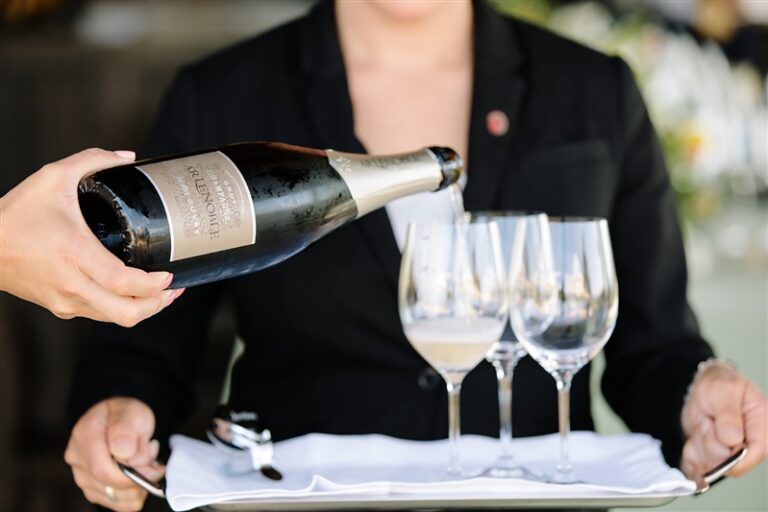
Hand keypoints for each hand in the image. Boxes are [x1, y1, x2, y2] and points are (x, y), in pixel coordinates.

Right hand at [0, 148, 183, 325]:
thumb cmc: (14, 215)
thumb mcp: (52, 177)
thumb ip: (92, 160)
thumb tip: (127, 156)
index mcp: (74, 254)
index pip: (123, 283)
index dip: (153, 285)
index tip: (170, 275)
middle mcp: (71, 284)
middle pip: (126, 313)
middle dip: (158, 304)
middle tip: (174, 288)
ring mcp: (66, 300)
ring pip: (116, 319)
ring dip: (144, 309)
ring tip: (161, 293)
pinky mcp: (61, 307)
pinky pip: (101, 315)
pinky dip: (123, 308)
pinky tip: (133, 294)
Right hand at [65, 397, 163, 511]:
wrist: (122, 421)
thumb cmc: (127, 416)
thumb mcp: (132, 412)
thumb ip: (126, 430)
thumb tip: (123, 453)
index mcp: (84, 434)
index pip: (101, 469)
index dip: (130, 474)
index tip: (153, 467)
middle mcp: (77, 458)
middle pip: (108, 485)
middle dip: (138, 478)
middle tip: (153, 461)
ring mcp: (82, 476)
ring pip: (116, 497)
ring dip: (138, 485)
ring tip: (142, 463)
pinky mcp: (93, 490)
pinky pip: (119, 504)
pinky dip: (134, 494)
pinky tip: (137, 475)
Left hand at [681, 361, 767, 486]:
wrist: (702, 387)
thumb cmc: (719, 384)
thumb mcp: (724, 390)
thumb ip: (729, 415)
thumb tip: (733, 439)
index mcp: (762, 424)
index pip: (758, 452)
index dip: (738, 456)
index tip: (721, 443)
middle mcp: (749, 443)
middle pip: (731, 462)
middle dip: (712, 442)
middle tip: (708, 420)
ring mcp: (731, 453)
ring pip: (712, 464)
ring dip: (700, 443)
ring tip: (705, 423)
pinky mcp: (713, 458)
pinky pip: (697, 465)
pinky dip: (692, 451)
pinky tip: (698, 433)